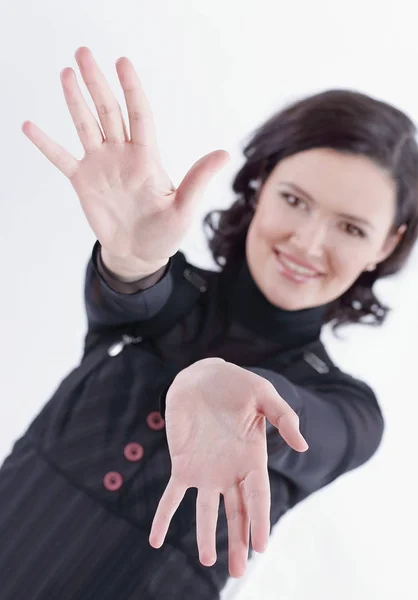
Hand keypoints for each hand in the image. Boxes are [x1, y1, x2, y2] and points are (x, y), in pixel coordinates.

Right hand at [22, 47, 228, 268]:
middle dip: (96, 83)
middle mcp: (121, 155)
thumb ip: (198, 181)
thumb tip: (224, 154)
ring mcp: (100, 166)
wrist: (139, 254)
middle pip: (108, 112)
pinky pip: (61, 158)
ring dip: (75, 101)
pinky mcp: (83, 181)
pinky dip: (46, 144)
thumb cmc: (165, 233)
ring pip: (86, 126)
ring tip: (66, 73)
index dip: (131, 89)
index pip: (139, 115)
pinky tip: (30, 126)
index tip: (122, 63)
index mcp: (146, 158)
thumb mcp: (184, 209)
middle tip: (83, 53)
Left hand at [149, 358, 307, 577]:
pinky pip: (171, 496)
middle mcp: (230, 471)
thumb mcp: (264, 395)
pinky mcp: (182, 464)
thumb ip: (284, 417)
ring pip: (206, 510)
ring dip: (205, 536)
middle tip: (239, 571)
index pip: (258, 497)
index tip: (260, 548)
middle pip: (237, 513)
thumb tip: (303, 446)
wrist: (203, 376)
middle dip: (238, 541)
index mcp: (252, 458)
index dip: (260, 522)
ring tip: (208, 561)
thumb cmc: (237, 384)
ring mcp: (205, 470)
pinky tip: (155, 539)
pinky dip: (163, 517)